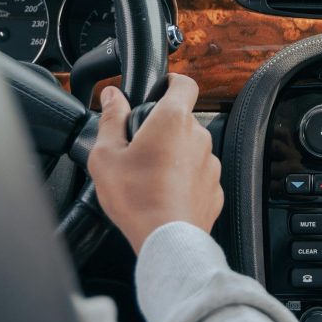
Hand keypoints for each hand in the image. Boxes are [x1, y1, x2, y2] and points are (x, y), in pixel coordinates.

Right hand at [88, 72, 223, 249]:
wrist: (166, 240)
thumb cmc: (136, 198)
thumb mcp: (106, 155)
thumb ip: (110, 119)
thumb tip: (111, 96)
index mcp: (173, 120)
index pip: (184, 83)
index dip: (171, 82)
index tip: (159, 89)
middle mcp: (198, 137)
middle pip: (182, 120)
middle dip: (163, 129)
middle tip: (139, 148)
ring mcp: (210, 164)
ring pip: (191, 149)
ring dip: (175, 156)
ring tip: (149, 177)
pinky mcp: (215, 189)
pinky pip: (198, 175)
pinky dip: (184, 180)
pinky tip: (163, 195)